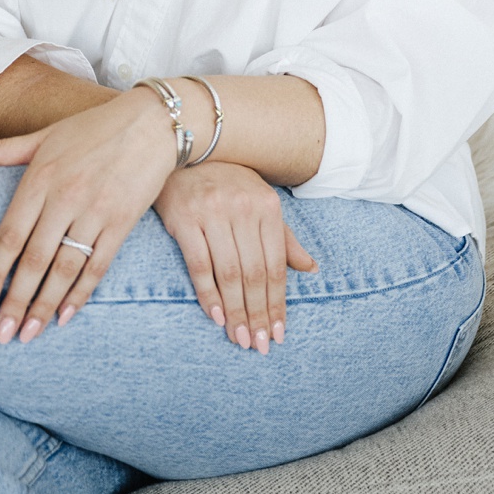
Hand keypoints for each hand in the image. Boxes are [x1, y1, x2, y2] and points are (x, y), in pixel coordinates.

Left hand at [0, 90, 176, 342]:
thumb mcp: (44, 135)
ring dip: (45, 306)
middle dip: (15, 302)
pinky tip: (66, 316)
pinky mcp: (122, 222)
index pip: (9, 236)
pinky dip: (81, 294)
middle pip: (34, 260)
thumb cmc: (94, 127)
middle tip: (3, 335)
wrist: (154, 121)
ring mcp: (95, 212)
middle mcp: (65, 197)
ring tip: (30, 334)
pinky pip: (98, 266)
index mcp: (40, 178)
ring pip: (64, 269)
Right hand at [154, 162, 317, 353]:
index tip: (278, 333)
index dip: (278, 303)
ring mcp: (213, 213)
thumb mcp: (259, 201)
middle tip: (258, 345)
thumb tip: (311, 268)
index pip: (276, 266)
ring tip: (239, 338)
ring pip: (230, 273)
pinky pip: (199, 264)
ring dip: (236, 311)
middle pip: (255, 274)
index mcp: (267, 207)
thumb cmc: (225, 181)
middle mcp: (243, 209)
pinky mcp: (184, 218)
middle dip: (259, 314)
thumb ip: (284, 238)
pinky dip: (208, 293)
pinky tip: (216, 315)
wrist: (183, 148)